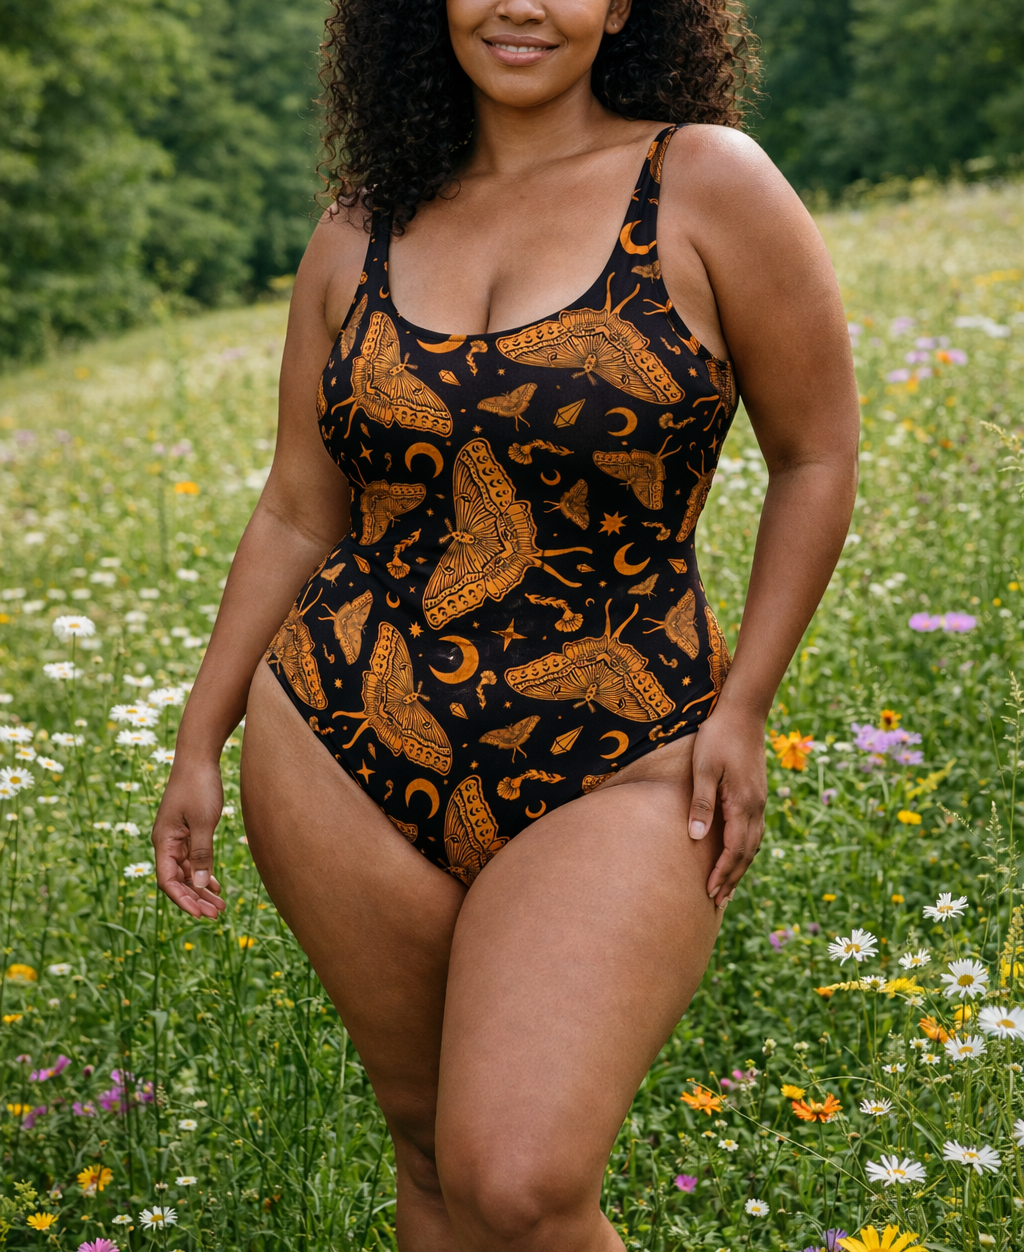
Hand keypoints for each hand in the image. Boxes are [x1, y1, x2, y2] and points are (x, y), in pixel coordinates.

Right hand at [152, 757, 227, 918]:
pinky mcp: (188, 831)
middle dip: (195, 899)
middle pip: (177, 880)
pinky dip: (204, 873)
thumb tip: (200, 885)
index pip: (168, 881)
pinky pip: (193, 859)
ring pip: (187, 872)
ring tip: (220, 907)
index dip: (182, 900)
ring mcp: (177, 837)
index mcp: (164, 842)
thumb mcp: (203, 822)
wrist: (199, 757)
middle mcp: (166, 843)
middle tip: (216, 915)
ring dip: (201, 889)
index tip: (200, 914)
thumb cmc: (199, 786)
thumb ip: (201, 854)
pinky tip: (216, 886)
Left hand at [686, 706, 766, 907]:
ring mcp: (759, 800)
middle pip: (747, 853)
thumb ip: (702, 803)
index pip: (735, 849)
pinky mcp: (756, 793)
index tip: (710, 893)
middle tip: (718, 902)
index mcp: (743, 803)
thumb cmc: (718, 737)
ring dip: (741, 867)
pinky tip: (738, 854)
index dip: (723, 873)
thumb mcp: (703, 768)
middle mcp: (756, 806)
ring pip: (754, 844)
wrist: (744, 712)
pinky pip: (754, 830)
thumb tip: (697, 839)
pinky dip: (746, 849)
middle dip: (732, 878)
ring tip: (727, 887)